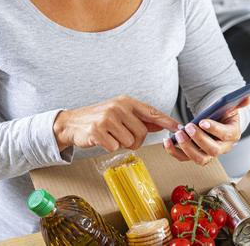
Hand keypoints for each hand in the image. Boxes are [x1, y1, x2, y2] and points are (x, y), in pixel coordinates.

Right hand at [53, 95, 179, 152]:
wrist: (71, 123)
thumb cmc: (98, 119)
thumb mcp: (120, 114)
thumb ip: (140, 119)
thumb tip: (161, 124)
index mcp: (126, 102)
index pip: (151, 112)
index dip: (166, 121)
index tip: (178, 127)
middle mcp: (118, 107)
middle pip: (142, 133)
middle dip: (135, 141)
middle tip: (122, 137)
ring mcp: (107, 118)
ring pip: (129, 142)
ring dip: (121, 144)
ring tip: (110, 136)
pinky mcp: (97, 131)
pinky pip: (115, 147)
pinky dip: (109, 147)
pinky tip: (102, 140)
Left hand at [163, 96, 249, 164]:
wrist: (218, 124)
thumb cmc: (224, 116)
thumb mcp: (232, 107)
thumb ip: (239, 102)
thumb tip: (248, 97)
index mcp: (232, 135)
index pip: (225, 135)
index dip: (214, 129)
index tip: (203, 121)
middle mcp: (222, 148)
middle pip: (212, 151)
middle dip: (199, 140)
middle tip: (188, 127)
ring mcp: (208, 154)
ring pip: (199, 158)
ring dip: (187, 148)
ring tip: (178, 134)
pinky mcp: (195, 155)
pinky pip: (184, 158)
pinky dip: (174, 152)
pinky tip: (168, 141)